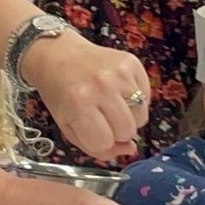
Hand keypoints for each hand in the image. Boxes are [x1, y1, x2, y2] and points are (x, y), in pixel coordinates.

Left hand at [21, 32, 150, 162]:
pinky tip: (119, 92)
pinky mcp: (131, 62)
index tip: (91, 130)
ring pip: (141, 115)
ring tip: (112, 105)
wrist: (58, 55)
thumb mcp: (67, 126)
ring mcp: (119, 73)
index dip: (100, 141)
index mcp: (80, 105)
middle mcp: (102, 87)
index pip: (105, 142)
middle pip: (128, 131)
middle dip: (117, 132)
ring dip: (129, 117)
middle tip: (103, 117)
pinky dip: (136, 100)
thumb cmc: (61, 94)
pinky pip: (146, 96)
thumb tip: (130, 149)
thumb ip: (96, 148)